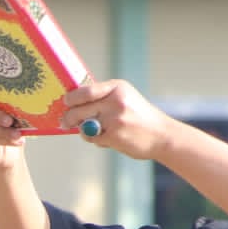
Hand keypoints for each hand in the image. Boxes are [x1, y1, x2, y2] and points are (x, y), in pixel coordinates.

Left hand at [58, 79, 177, 161]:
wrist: (162, 135)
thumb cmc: (139, 117)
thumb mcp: (124, 98)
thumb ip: (102, 98)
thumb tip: (72, 102)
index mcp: (117, 88)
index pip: (85, 91)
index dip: (71, 98)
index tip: (65, 103)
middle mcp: (115, 101)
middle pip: (78, 109)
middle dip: (69, 118)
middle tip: (65, 123)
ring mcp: (114, 119)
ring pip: (84, 126)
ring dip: (85, 130)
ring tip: (99, 131)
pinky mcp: (114, 136)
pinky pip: (93, 138)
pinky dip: (97, 140)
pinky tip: (110, 139)